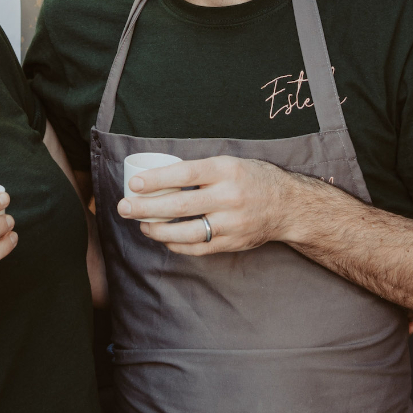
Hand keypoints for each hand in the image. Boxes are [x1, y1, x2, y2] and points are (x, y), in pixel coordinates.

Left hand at [117, 156, 305, 254]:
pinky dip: (176, 244)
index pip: (185, 173)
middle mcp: (228, 197)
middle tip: (124, 208)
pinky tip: (164, 237)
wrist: (288, 206)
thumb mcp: (229, 163)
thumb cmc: (252, 179)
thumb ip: (200, 170)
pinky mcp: (232, 243)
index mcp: (226, 171)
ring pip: (186, 232)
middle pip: (180, 205)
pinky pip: (197, 248)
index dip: (157, 180)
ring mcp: (231, 223)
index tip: (135, 184)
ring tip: (142, 225)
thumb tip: (159, 175)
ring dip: (158, 230)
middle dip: (147, 208)